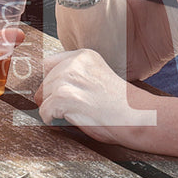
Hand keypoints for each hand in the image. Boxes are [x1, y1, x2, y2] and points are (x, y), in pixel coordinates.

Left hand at [35, 49, 155, 144]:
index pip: (49, 64)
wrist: (136, 117)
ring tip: (75, 115)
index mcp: (83, 56)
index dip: (51, 83)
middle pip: (44, 82)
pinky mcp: (65, 97)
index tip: (61, 96)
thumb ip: (74, 77)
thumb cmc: (119, 105)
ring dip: (54, 110)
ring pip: (43, 97)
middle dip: (51, 99)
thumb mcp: (96, 79)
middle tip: (71, 110)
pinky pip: (44, 112)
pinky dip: (53, 121)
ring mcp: (69, 79)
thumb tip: (41, 90)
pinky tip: (71, 120)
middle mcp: (74, 63)